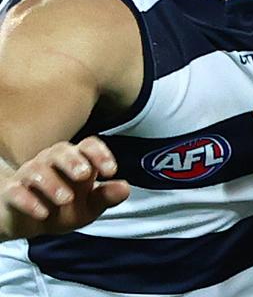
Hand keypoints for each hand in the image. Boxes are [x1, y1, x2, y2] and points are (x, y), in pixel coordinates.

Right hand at [0, 138, 128, 240]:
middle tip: (85, 175)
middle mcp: (51, 162)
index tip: (111, 171)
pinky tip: (42, 213)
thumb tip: (125, 188)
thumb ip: (105, 197)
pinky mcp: (11, 192)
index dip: (100, 154)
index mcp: (75, 160)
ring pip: (37, 169)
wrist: (26, 223)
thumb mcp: (88, 207)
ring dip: (52, 184)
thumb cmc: (62, 208)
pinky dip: (28, 201)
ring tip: (66, 199)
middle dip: (74, 161)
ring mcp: (29, 175)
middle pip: (61, 150)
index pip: (88, 145)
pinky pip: (15, 191)